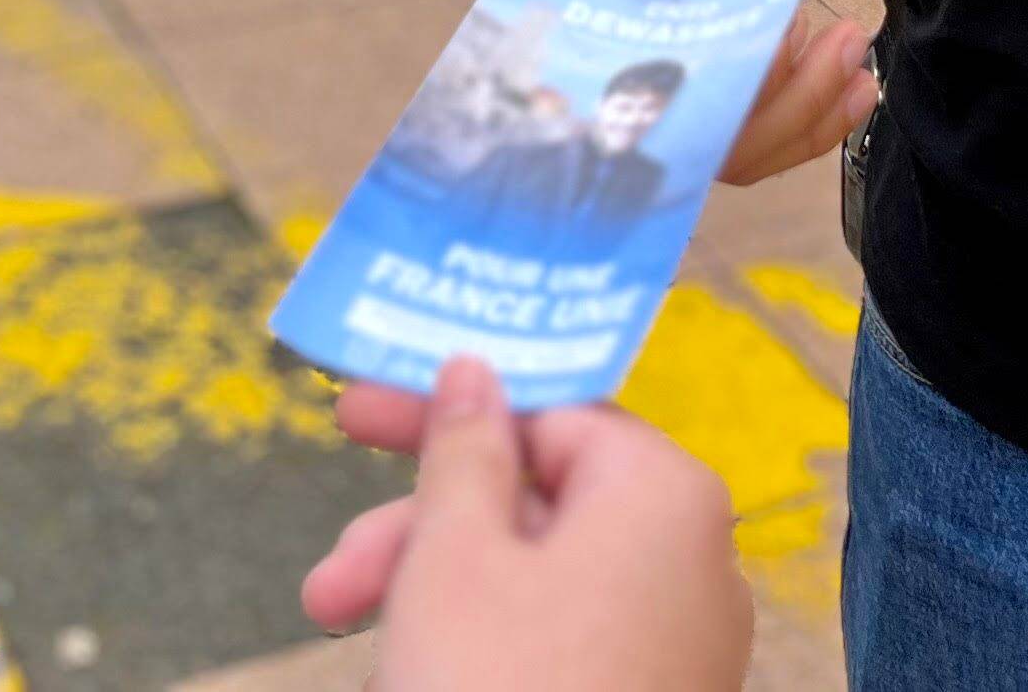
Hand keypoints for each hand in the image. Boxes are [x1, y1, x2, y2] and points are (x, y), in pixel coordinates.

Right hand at [303, 359, 751, 690]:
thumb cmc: (496, 690)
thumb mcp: (454, 558)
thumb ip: (462, 451)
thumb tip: (477, 368)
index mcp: (664, 494)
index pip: (547, 413)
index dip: (442, 414)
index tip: (350, 419)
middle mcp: (697, 558)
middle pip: (538, 503)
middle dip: (420, 535)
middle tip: (330, 586)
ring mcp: (685, 643)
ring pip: (543, 579)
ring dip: (439, 596)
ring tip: (352, 638)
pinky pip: (568, 641)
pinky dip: (491, 644)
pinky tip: (420, 674)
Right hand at [549, 0, 878, 180]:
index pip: (582, 25)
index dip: (641, 62)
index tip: (731, 55)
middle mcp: (605, 22)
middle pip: (643, 103)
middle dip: (743, 94)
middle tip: (819, 40)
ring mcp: (651, 69)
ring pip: (702, 139)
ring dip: (787, 112)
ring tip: (846, 50)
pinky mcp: (699, 101)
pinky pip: (741, 145)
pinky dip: (803, 127)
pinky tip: (850, 89)